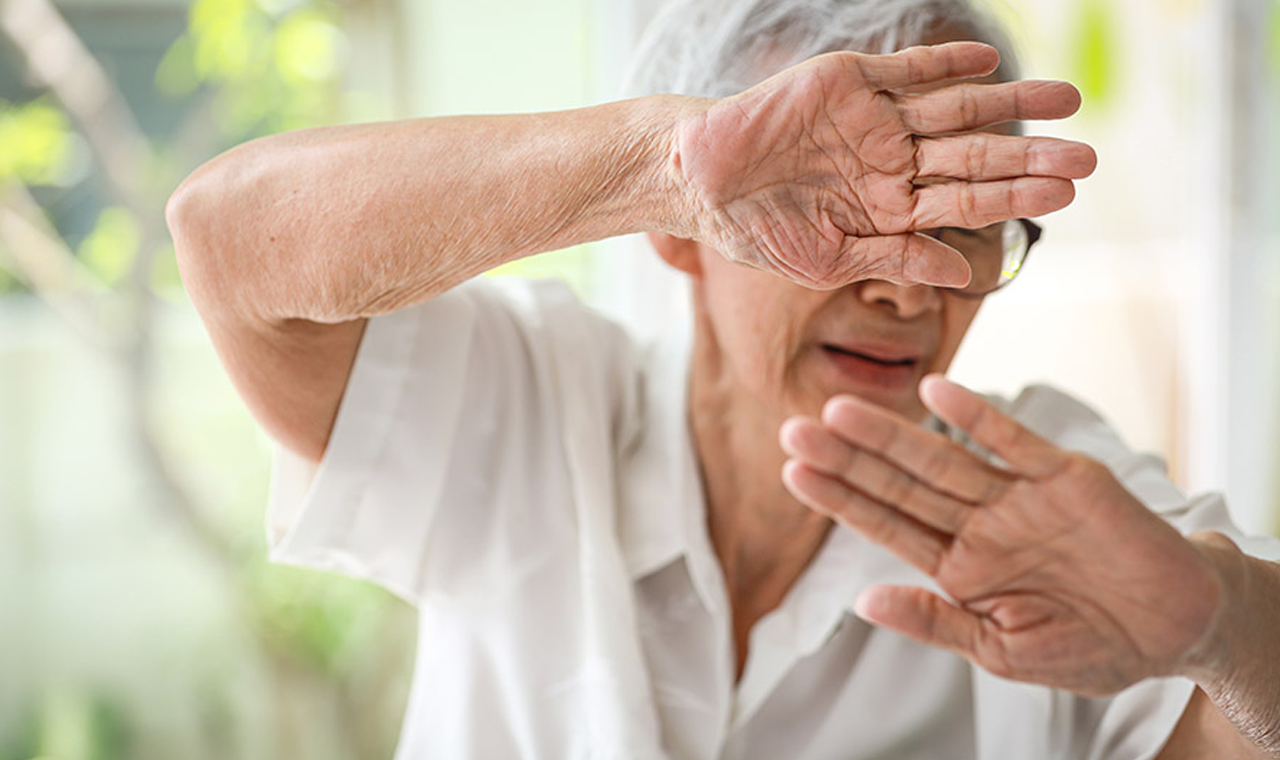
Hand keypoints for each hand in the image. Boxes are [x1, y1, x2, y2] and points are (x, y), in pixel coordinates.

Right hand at [673, 42, 1096, 288]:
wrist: (698, 181)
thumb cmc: (756, 231)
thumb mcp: (829, 259)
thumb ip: (896, 259)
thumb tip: (963, 273)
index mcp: (888, 208)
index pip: (964, 200)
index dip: (1014, 196)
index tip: (1064, 196)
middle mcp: (890, 161)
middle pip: (974, 155)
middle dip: (1029, 155)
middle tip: (1087, 157)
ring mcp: (872, 119)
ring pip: (954, 109)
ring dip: (1009, 104)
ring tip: (1069, 99)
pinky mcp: (847, 82)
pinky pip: (905, 71)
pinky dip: (945, 65)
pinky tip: (988, 64)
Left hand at [778, 375, 1223, 696]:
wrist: (1177, 628)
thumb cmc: (1090, 646)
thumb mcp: (1002, 650)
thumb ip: (935, 622)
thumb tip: (863, 602)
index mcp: (960, 567)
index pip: (887, 526)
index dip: (841, 500)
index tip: (793, 473)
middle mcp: (979, 524)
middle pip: (901, 486)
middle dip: (848, 460)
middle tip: (793, 429)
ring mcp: (1017, 497)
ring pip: (943, 459)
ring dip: (893, 436)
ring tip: (839, 411)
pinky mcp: (1064, 476)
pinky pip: (1012, 442)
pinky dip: (977, 416)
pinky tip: (934, 393)